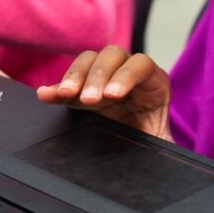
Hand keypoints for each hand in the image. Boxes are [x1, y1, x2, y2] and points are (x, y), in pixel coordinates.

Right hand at [36, 46, 172, 140]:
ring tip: (66, 94)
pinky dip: (56, 88)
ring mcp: (104, 79)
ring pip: (88, 62)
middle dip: (98, 76)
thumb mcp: (161, 144)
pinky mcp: (82, 90)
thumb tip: (167, 152)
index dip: (127, 76)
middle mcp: (128, 74)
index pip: (141, 65)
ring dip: (75, 76)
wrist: (137, 156)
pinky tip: (46, 95)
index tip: (113, 95)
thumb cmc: (152, 145)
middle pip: (112, 56)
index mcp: (153, 83)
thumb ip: (163, 144)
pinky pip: (67, 83)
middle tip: (89, 99)